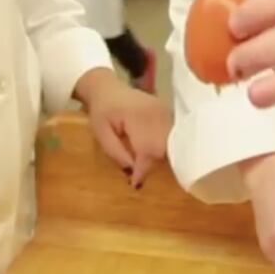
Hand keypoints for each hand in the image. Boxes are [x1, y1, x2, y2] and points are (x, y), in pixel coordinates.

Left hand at [76, 69, 169, 188]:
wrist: (109, 89)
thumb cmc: (102, 112)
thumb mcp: (100, 133)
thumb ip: (115, 152)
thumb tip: (131, 171)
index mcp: (138, 116)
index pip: (147, 148)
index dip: (142, 169)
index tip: (135, 184)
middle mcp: (157, 113)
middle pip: (163, 148)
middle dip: (151, 163)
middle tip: (136, 172)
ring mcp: (166, 112)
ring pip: (171, 144)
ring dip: (159, 156)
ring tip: (142, 161)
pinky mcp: (170, 113)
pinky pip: (173, 136)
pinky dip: (165, 147)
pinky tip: (151, 150)